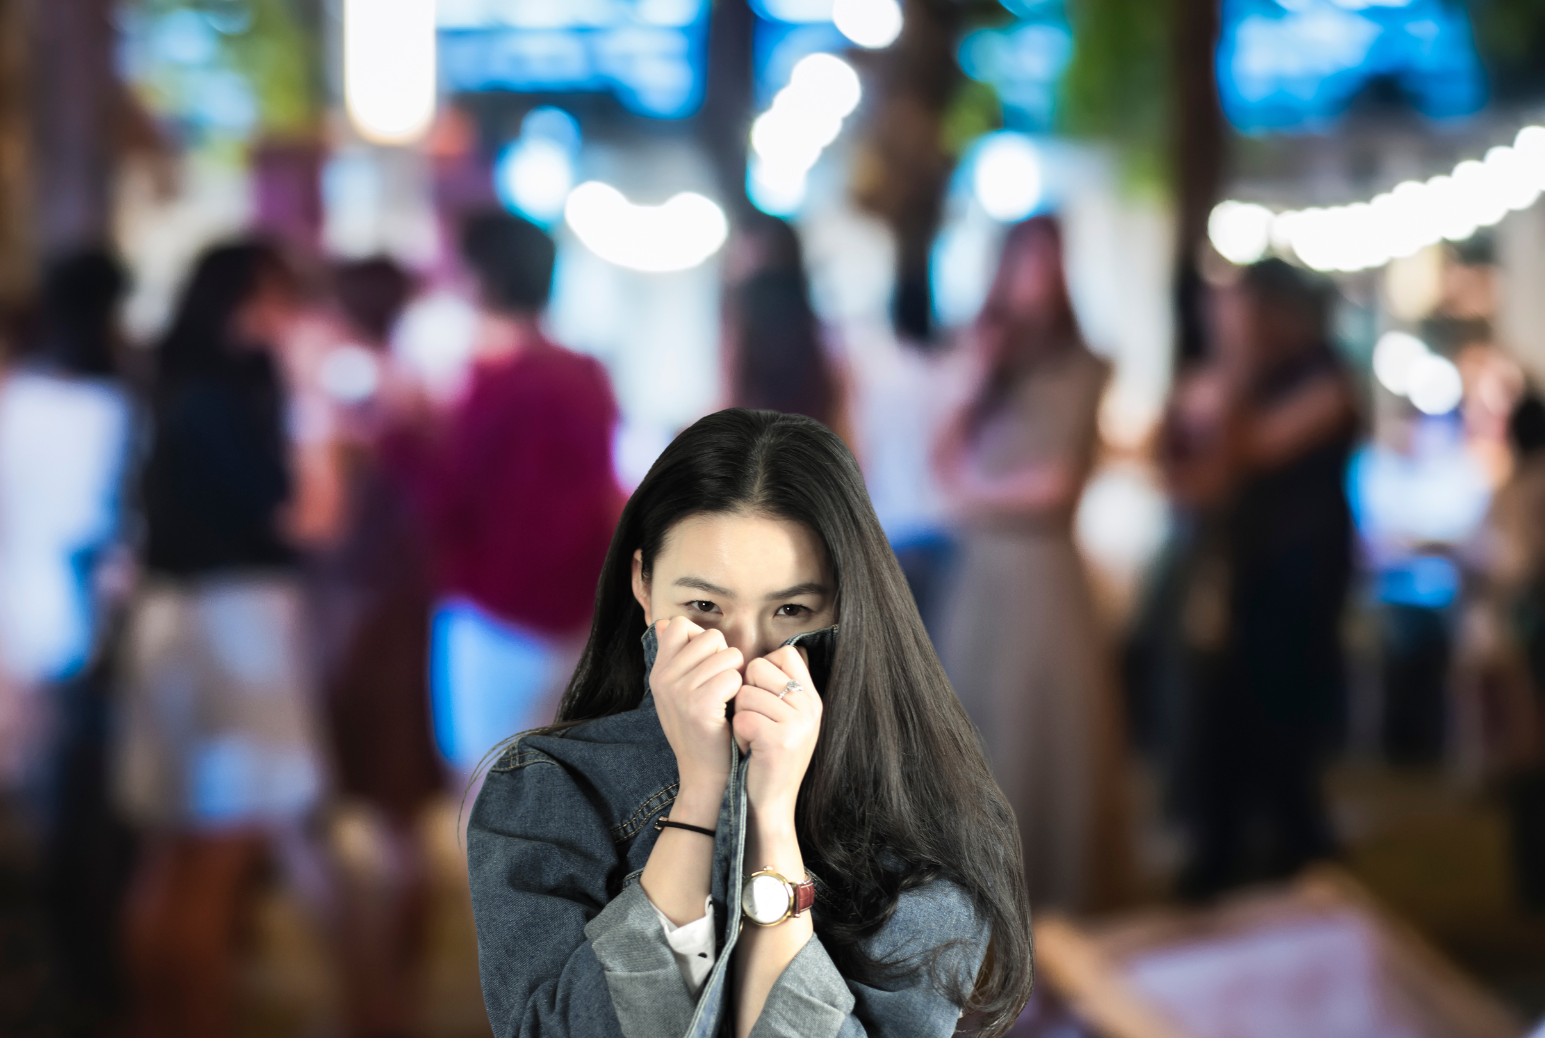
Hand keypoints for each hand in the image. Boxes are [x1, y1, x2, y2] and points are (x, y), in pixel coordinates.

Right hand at [649, 617, 742, 802]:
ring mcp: (679, 692)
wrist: (705, 776)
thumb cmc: (702, 731)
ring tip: (727, 700)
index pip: (680, 624)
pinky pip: (733, 676)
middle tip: (721, 687)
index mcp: (658, 672)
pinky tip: (731, 709)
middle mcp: (664, 678)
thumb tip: (666, 623)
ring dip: (737, 675)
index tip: (706, 667)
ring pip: (728, 655)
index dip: (702, 640)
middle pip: (710, 636)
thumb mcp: (678, 693)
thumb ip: (675, 658)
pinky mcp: (699, 706)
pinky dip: (740, 691)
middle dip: (725, 657)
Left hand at [733, 648, 821, 824]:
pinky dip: (738, 734)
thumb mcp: (786, 719)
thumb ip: (779, 688)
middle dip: (745, 693)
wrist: (771, 805)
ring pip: (745, 694)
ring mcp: (798, 724)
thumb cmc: (767, 758)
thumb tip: (756, 657)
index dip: (762, 669)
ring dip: (740, 716)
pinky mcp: (779, 741)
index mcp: (812, 698)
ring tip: (753, 738)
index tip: (761, 696)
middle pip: (758, 667)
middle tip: (755, 721)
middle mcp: (810, 707)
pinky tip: (749, 748)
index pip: (786, 653)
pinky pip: (741, 718)